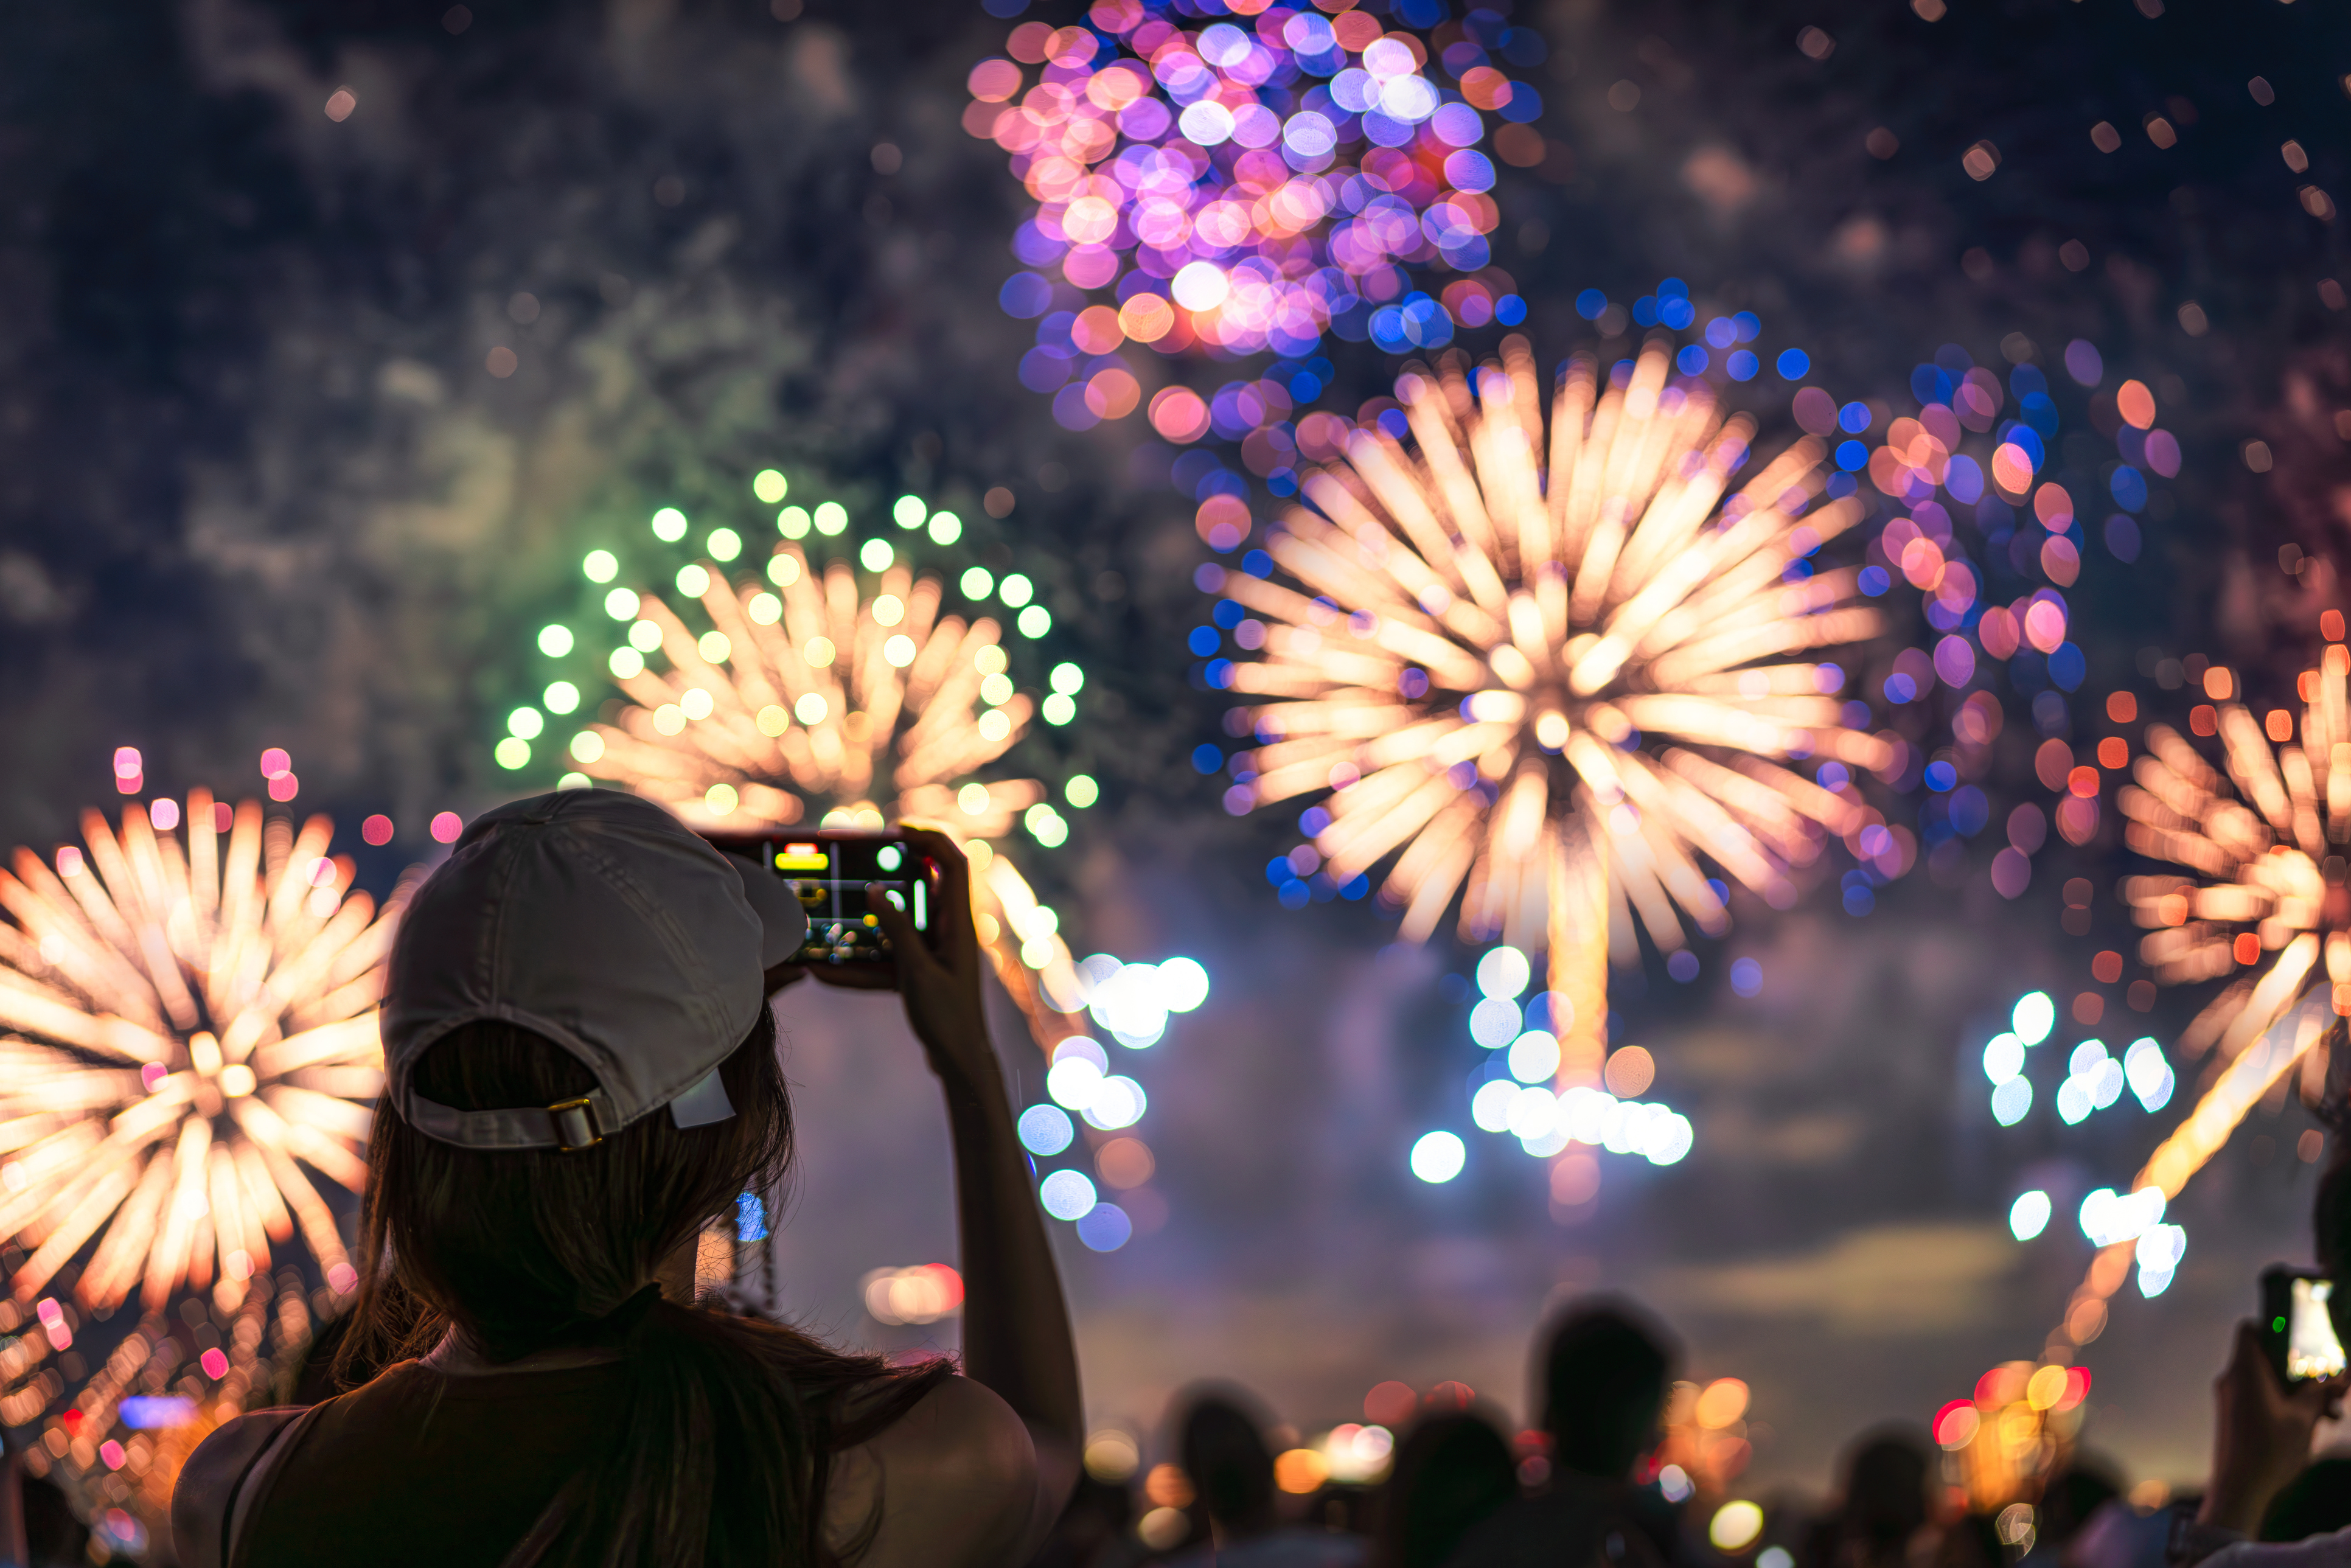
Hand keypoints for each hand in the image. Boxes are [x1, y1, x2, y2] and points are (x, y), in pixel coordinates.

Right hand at [767, 827, 997, 1095]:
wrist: (959, 1062)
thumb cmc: (947, 1018)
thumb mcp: (917, 971)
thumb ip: (898, 929)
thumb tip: (875, 891)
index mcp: (960, 923)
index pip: (953, 864)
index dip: (930, 839)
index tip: (897, 829)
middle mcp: (951, 931)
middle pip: (924, 887)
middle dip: (892, 875)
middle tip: (858, 867)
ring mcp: (937, 951)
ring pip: (901, 925)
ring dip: (870, 922)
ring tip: (834, 921)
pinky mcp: (923, 971)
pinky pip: (889, 957)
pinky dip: (863, 964)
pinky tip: (827, 974)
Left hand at [2199, 1319, 2342, 1531]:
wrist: (2239, 1488)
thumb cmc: (2270, 1449)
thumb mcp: (2304, 1418)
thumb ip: (2318, 1392)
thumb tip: (2336, 1378)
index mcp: (2245, 1371)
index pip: (2249, 1330)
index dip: (2274, 1328)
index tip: (2302, 1341)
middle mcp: (2232, 1379)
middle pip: (2265, 1357)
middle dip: (2300, 1370)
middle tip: (2330, 1387)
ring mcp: (2230, 1397)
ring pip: (2267, 1381)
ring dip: (2297, 1391)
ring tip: (2329, 1412)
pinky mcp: (2233, 1415)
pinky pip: (2259, 1397)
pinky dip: (2283, 1403)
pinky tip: (2311, 1423)